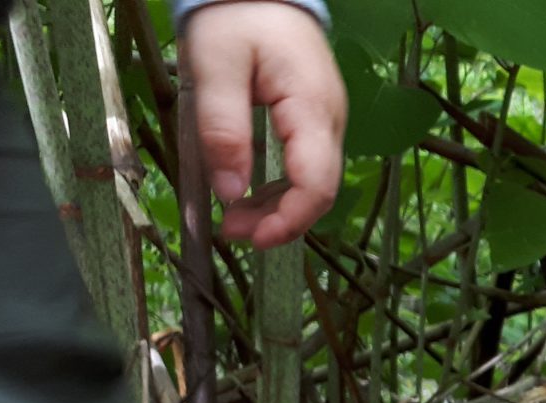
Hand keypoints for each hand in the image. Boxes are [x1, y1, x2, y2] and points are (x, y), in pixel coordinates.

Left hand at [183, 2, 346, 247]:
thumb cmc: (237, 17)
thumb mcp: (215, 67)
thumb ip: (223, 130)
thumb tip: (229, 194)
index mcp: (312, 107)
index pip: (316, 184)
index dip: (288, 221)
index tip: (250, 237)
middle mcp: (330, 120)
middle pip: (318, 191)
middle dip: (279, 221)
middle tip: (230, 230)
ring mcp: (327, 121)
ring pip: (313, 183)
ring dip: (277, 209)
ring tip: (233, 218)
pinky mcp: (315, 121)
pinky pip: (305, 166)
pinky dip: (279, 189)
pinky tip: (249, 194)